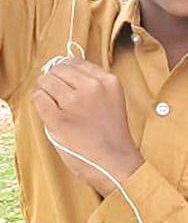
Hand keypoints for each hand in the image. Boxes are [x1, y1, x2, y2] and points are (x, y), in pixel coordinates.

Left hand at [32, 59, 142, 196]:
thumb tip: (62, 72)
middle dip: (53, 79)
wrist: (113, 161)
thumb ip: (92, 84)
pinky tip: (49, 113)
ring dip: (44, 91)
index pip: (76, 62)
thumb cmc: (110, 133)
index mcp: (108, 81)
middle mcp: (92, 87)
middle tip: (55, 93)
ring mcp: (74, 102)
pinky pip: (38, 99)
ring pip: (45, 81)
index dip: (66, 71)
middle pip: (58, 69)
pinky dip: (39, 103)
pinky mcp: (58, 118)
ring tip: (53, 104)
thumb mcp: (111, 99)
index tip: (63, 80)